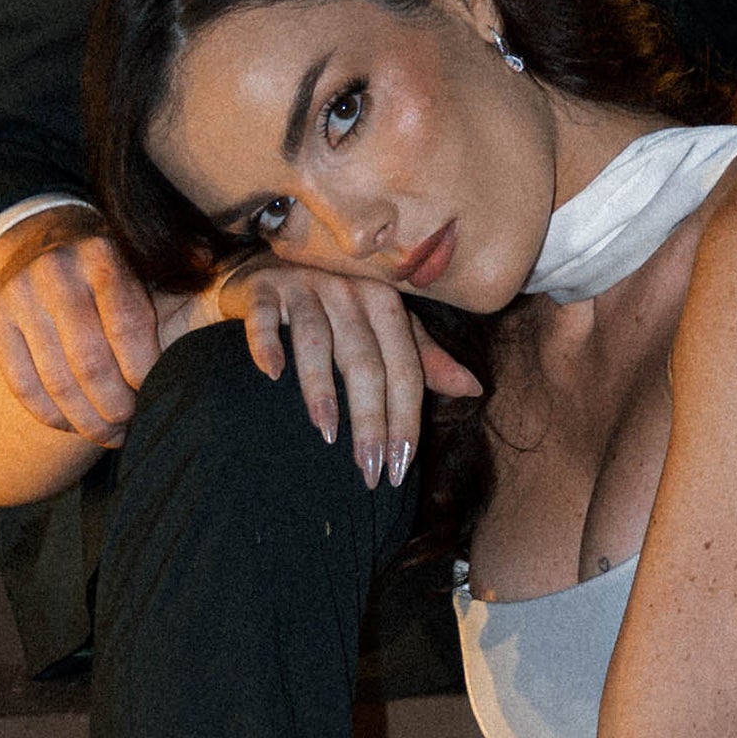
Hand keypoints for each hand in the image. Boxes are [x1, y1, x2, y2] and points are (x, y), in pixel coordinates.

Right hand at [0, 211, 162, 443]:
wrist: (38, 237)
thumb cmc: (107, 264)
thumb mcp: (141, 255)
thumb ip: (180, 268)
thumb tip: (215, 265)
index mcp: (103, 256)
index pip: (127, 327)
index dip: (144, 372)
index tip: (156, 395)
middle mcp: (57, 273)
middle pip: (91, 362)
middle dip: (117, 407)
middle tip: (133, 426)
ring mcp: (21, 297)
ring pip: (57, 381)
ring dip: (86, 421)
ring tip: (110, 436)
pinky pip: (23, 385)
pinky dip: (50, 416)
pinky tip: (71, 426)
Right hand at [217, 254, 481, 492]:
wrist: (275, 268)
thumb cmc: (338, 307)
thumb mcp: (386, 328)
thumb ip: (425, 359)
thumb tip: (474, 389)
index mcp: (385, 303)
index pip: (403, 368)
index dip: (405, 419)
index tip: (400, 467)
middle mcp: (349, 292)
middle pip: (364, 361)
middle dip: (369, 419)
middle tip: (369, 469)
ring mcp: (304, 288)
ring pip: (316, 340)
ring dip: (321, 388)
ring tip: (327, 433)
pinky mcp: (262, 290)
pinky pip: (264, 317)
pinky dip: (267, 345)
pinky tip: (272, 375)